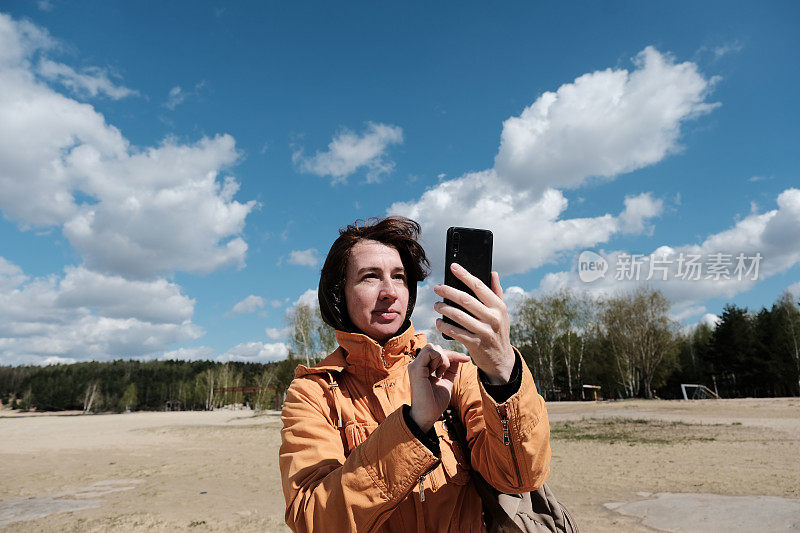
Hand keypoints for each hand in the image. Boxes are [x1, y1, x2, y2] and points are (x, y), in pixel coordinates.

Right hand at [408, 344, 470, 431]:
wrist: (427, 416)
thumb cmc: (435, 402)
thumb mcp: (447, 382)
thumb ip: (451, 370)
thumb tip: (459, 358)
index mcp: (423, 367)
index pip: (438, 352)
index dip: (453, 354)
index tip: (466, 359)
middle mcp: (418, 364)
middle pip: (436, 347)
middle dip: (448, 356)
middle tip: (445, 373)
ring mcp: (415, 365)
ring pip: (433, 346)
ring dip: (443, 358)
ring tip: (441, 373)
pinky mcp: (416, 368)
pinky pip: (430, 351)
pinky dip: (439, 359)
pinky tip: (438, 373)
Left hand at [434, 263, 514, 384]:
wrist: (501, 359)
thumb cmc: (499, 331)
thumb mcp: (502, 312)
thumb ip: (497, 292)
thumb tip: (493, 272)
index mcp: (498, 307)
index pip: (479, 286)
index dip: (465, 275)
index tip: (453, 267)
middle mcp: (493, 318)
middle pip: (465, 299)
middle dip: (448, 291)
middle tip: (437, 288)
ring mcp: (484, 332)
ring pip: (458, 315)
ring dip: (444, 308)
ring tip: (436, 305)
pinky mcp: (475, 344)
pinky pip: (455, 332)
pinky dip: (444, 326)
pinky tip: (439, 321)